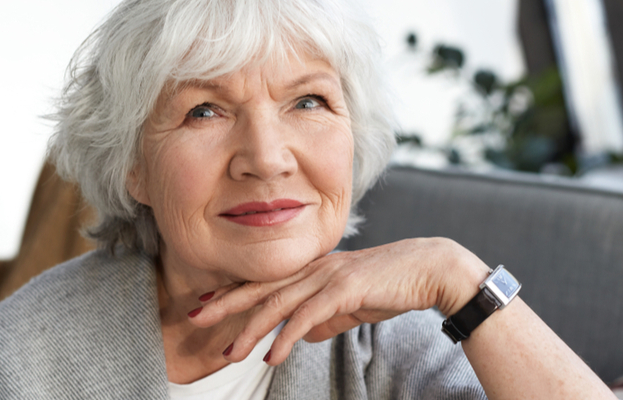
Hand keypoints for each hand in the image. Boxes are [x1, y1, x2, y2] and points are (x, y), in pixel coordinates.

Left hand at [187, 237, 488, 363]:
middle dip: (225, 302)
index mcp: (310, 268)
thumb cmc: (390, 285)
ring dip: (250, 329)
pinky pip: (308, 316)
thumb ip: (323, 317)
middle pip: (259, 286)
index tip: (205, 302)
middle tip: (194, 316)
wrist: (430, 270)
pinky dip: (286, 336)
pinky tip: (270, 355)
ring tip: (229, 352)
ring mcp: (327, 275)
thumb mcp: (348, 304)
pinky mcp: (344, 289)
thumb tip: (300, 335)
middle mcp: (312, 268)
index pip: (264, 279)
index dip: (232, 290)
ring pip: (278, 302)